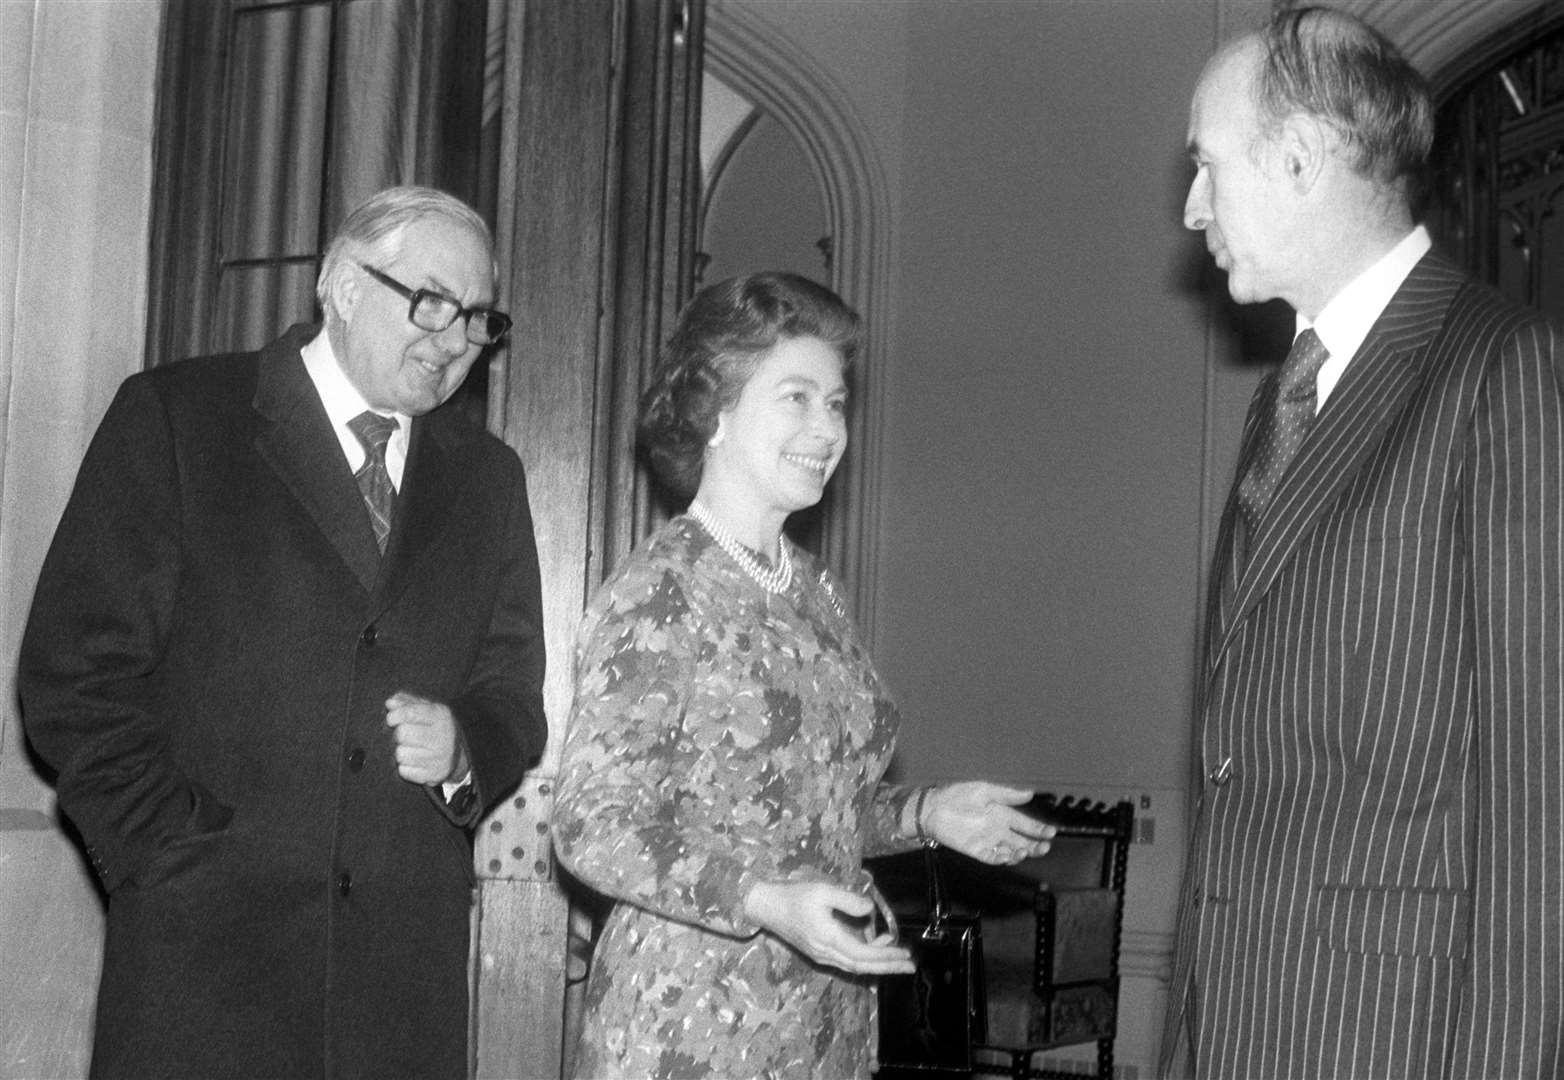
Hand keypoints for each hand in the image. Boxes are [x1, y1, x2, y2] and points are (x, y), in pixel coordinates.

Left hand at [385, 691, 468, 784]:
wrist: (458, 755)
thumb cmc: (435, 728)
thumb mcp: (427, 710)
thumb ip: (407, 703)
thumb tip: (390, 703)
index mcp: (441, 717)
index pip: (411, 713)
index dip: (395, 715)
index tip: (391, 719)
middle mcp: (443, 737)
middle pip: (402, 733)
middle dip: (398, 734)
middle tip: (404, 735)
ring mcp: (439, 758)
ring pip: (400, 754)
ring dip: (400, 752)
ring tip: (410, 749)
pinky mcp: (433, 775)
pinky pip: (404, 771)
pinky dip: (404, 767)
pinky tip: (414, 762)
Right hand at [743, 880, 914, 975]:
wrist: (765, 906)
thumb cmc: (793, 896)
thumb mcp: (821, 891)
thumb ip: (848, 900)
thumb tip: (870, 910)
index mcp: (828, 938)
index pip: (863, 955)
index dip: (886, 956)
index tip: (906, 954)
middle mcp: (825, 953)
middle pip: (862, 966)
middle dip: (888, 967)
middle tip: (910, 965)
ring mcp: (821, 955)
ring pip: (855, 966)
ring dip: (878, 963)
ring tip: (898, 954)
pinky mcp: (819, 952)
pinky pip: (847, 961)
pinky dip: (864, 958)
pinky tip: (874, 946)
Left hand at [926, 781, 1055, 864]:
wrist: (934, 808)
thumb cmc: (957, 795)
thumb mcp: (984, 790)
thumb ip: (1007, 794)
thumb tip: (1029, 793)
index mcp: (1003, 814)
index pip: (1026, 824)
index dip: (1039, 829)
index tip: (1051, 832)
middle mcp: (998, 829)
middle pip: (1023, 841)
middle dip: (1036, 845)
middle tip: (1045, 847)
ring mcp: (989, 841)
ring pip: (1011, 852)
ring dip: (1021, 853)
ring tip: (1026, 851)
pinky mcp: (977, 850)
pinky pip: (993, 858)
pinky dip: (1002, 859)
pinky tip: (1009, 856)